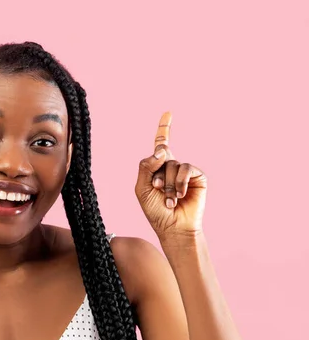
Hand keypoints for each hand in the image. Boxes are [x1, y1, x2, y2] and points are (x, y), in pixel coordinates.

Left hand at [134, 112, 206, 240]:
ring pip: (172, 164)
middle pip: (162, 155)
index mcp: (158, 166)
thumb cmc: (155, 210)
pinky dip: (179, 182)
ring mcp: (185, 171)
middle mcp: (172, 166)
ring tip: (169, 199)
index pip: (161, 143)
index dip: (164, 127)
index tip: (168, 113)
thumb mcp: (141, 187)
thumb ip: (146, 166)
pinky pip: (186, 168)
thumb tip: (162, 149)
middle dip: (156, 175)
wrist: (172, 227)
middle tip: (156, 191)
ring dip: (167, 183)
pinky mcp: (198, 177)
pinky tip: (179, 195)